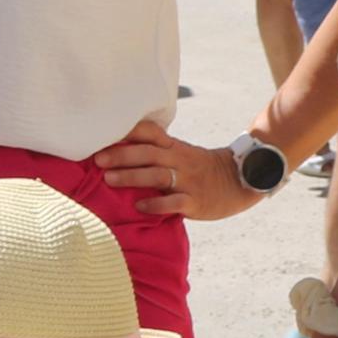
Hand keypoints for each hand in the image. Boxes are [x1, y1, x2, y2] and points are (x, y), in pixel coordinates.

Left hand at [93, 115, 267, 222]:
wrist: (240, 182)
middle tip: (98, 159)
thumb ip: (158, 153)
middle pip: (149, 153)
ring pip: (158, 175)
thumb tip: (120, 155)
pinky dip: (155, 204)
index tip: (104, 134)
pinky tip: (140, 206)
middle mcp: (180, 160)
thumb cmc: (202, 170)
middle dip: (122, 155)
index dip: (129, 132)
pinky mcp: (195, 201)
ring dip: (132, 176)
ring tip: (109, 179)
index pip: (151, 133)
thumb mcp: (183, 154)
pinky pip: (173, 202)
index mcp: (175, 148)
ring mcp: (188, 181)